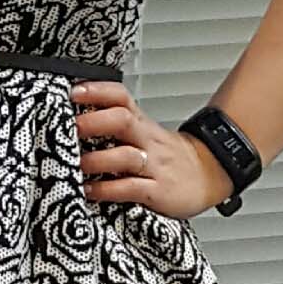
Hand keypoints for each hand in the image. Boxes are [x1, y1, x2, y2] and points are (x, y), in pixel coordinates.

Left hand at [73, 79, 229, 218]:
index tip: (72, 92)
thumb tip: (76, 118)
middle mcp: (147, 141)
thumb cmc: (169, 156)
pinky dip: (106, 190)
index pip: (121, 97)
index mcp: (142, 123)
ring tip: (75, 164)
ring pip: (125, 157)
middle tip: (70, 127)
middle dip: (93, 122)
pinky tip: (89, 190)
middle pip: (122, 120)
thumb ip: (117, 124)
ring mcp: (154, 166)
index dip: (97, 91)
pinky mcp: (158, 192)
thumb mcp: (147, 132)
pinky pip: (131, 189)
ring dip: (96, 160)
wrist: (211, 174)